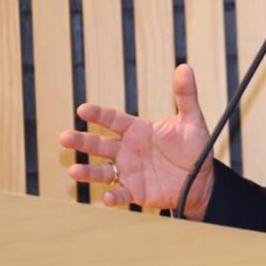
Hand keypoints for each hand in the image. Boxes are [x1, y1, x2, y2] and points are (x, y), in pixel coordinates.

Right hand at [59, 64, 215, 220]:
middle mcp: (127, 150)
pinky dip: (113, 197)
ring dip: (87, 171)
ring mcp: (129, 171)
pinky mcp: (136, 191)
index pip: (113, 120)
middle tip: (64, 137)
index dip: (98, 114)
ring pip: (102, 171)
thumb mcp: (191, 120)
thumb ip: (186, 95)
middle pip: (99, 144)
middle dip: (82, 141)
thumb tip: (185, 68)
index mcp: (137, 130)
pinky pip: (120, 194)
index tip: (83, 109)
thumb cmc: (193, 147)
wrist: (201, 178)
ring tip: (73, 170)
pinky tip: (107, 197)